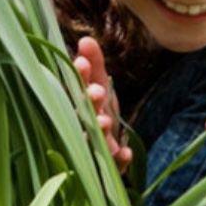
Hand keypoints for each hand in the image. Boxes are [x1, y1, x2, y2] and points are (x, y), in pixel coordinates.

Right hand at [75, 36, 132, 173]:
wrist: (108, 153)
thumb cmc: (101, 113)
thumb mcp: (100, 86)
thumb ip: (94, 65)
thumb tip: (86, 39)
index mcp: (82, 104)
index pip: (78, 89)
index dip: (80, 78)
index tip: (82, 63)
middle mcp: (85, 125)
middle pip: (84, 114)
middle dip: (90, 103)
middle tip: (96, 92)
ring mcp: (96, 146)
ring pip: (94, 140)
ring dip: (100, 130)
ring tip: (105, 121)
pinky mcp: (110, 165)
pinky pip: (114, 164)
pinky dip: (120, 159)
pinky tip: (126, 153)